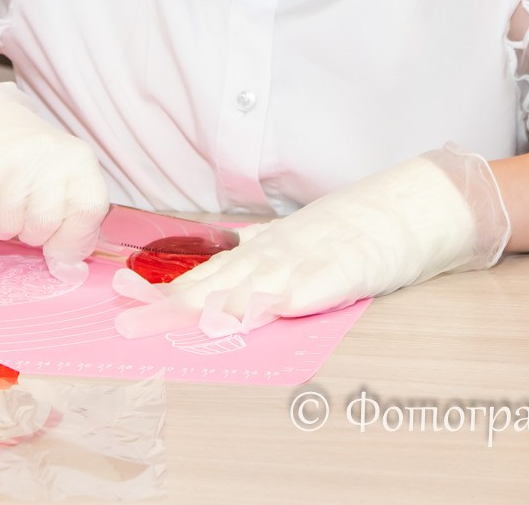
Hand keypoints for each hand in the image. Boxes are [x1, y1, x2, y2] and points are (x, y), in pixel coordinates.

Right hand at [0, 68, 109, 281]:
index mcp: (78, 159)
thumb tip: (71, 273)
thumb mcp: (58, 175)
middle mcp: (48, 159)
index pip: (89, 213)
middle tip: (17, 198)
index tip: (58, 241)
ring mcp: (11, 166)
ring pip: (8, 231)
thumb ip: (73, 222)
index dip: (73, 238)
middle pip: (43, 230)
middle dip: (27, 227)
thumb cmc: (19, 152)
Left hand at [110, 146, 511, 337]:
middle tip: (128, 323)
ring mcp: (311, 258)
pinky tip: (266, 310)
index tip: (120, 300)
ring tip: (182, 323)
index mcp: (261, 251)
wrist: (409, 205)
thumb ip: (252, 261)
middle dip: (171, 306)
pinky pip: (315, 284)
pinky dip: (288, 297)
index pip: (203, 275)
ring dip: (218, 304)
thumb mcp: (292, 246)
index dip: (161, 290)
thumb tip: (207, 275)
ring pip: (256, 283)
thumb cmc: (350, 232)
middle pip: (217, 283)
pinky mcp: (348, 267)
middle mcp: (276, 253)